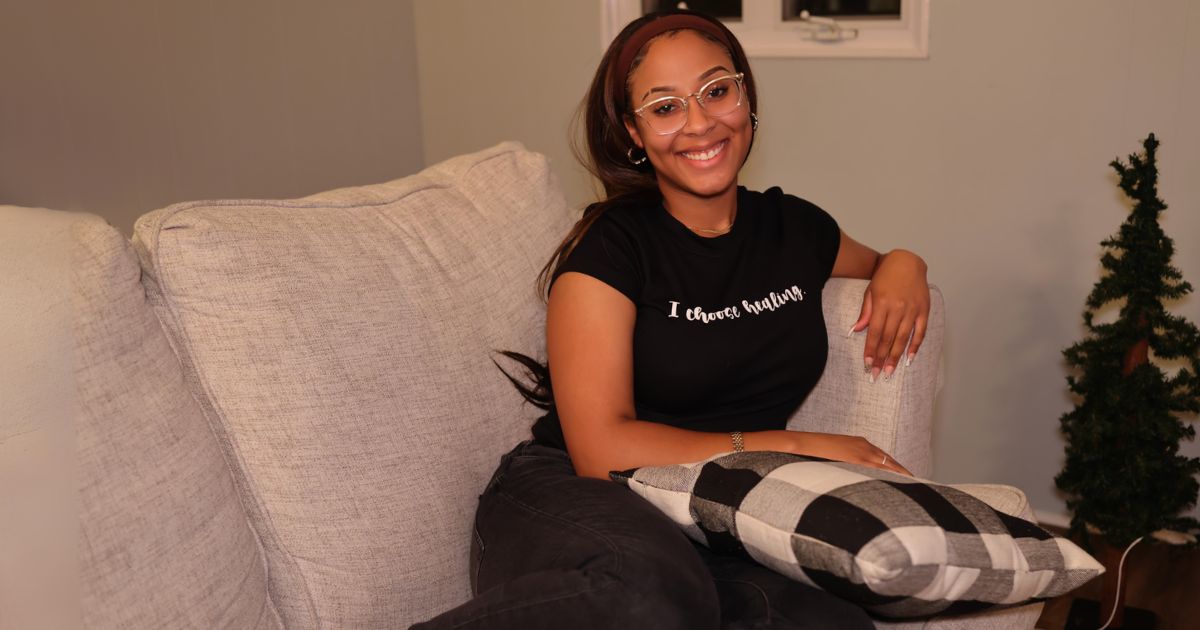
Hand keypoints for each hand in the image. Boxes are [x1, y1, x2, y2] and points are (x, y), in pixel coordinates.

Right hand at [791, 431, 911, 475]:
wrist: (801, 444)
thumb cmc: (813, 453)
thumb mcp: (834, 456)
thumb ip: (845, 464)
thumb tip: (850, 476)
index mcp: (859, 443)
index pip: (883, 457)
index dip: (895, 468)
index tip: (904, 478)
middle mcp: (863, 446)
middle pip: (889, 461)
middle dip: (902, 472)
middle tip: (916, 483)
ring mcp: (860, 452)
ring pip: (887, 464)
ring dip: (900, 475)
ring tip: (913, 486)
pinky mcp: (855, 459)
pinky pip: (877, 469)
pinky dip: (889, 475)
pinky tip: (897, 485)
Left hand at [848, 250, 929, 381]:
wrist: (907, 262)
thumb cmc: (885, 276)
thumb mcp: (870, 291)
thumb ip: (865, 312)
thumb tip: (857, 330)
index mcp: (882, 303)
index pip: (875, 332)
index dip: (871, 349)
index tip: (867, 363)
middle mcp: (898, 308)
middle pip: (888, 338)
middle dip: (882, 358)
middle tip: (877, 373)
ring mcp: (912, 309)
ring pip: (903, 338)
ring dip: (896, 356)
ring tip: (890, 370)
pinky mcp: (924, 310)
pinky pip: (920, 331)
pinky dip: (915, 346)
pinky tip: (909, 358)